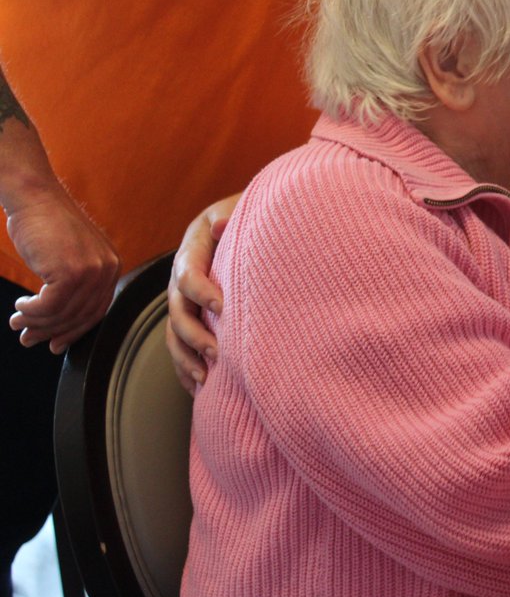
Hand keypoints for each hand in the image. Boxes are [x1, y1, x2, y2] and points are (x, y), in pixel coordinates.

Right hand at [7, 184, 120, 352]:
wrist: (34, 196)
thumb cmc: (45, 224)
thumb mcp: (69, 254)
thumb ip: (72, 283)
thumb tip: (59, 322)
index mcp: (111, 267)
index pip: (96, 311)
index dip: (74, 331)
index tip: (55, 343)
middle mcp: (107, 269)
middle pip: (81, 316)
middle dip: (52, 332)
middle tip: (29, 339)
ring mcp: (91, 270)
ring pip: (63, 313)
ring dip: (37, 323)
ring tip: (17, 324)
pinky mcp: (71, 271)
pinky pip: (50, 306)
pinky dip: (33, 311)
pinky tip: (20, 307)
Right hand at [166, 193, 237, 393]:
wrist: (246, 221)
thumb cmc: (248, 216)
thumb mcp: (240, 209)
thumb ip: (232, 218)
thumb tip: (220, 224)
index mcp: (193, 249)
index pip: (188, 274)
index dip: (202, 292)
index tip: (224, 307)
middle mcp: (181, 277)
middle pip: (177, 311)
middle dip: (195, 334)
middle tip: (217, 353)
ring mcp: (183, 298)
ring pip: (174, 333)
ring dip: (187, 358)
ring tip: (205, 379)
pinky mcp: (191, 315)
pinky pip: (180, 345)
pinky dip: (186, 367)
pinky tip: (199, 388)